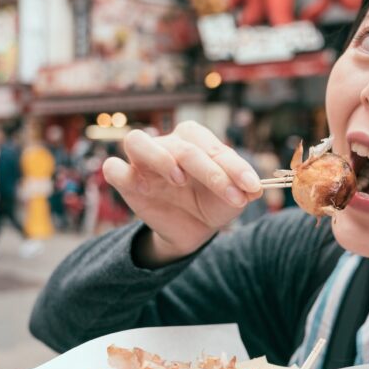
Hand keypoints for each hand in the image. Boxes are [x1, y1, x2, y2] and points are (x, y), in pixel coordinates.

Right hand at [103, 122, 261, 263]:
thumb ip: (242, 188)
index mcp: (196, 140)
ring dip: (160, 157)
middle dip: (212, 172)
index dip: (236, 167)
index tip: (252, 187)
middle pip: (184, 146)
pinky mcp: (126, 180)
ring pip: (137, 140)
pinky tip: (142, 187)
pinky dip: (124, 172)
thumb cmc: (212, 203)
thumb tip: (256, 188)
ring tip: (180, 179)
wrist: (192, 229)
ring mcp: (144, 161)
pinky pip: (113, 167)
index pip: (214, 146)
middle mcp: (169, 144)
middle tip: (232, 195)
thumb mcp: (232, 198)